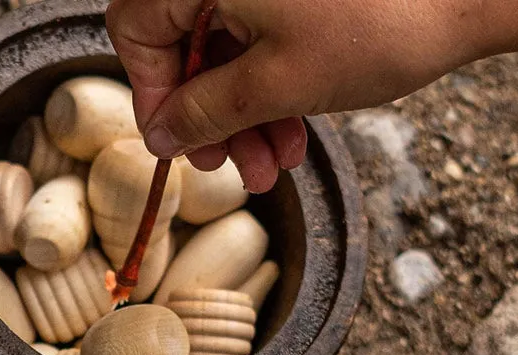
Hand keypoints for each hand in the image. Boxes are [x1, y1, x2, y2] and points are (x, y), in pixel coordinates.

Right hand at [102, 0, 473, 190]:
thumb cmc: (379, 25)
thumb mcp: (276, 85)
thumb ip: (204, 112)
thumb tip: (161, 135)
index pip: (138, 26)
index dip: (152, 92)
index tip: (178, 141)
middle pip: (184, 40)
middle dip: (209, 114)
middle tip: (232, 166)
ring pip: (228, 46)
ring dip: (244, 113)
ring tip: (273, 163)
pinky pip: (263, 34)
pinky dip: (272, 86)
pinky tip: (294, 130)